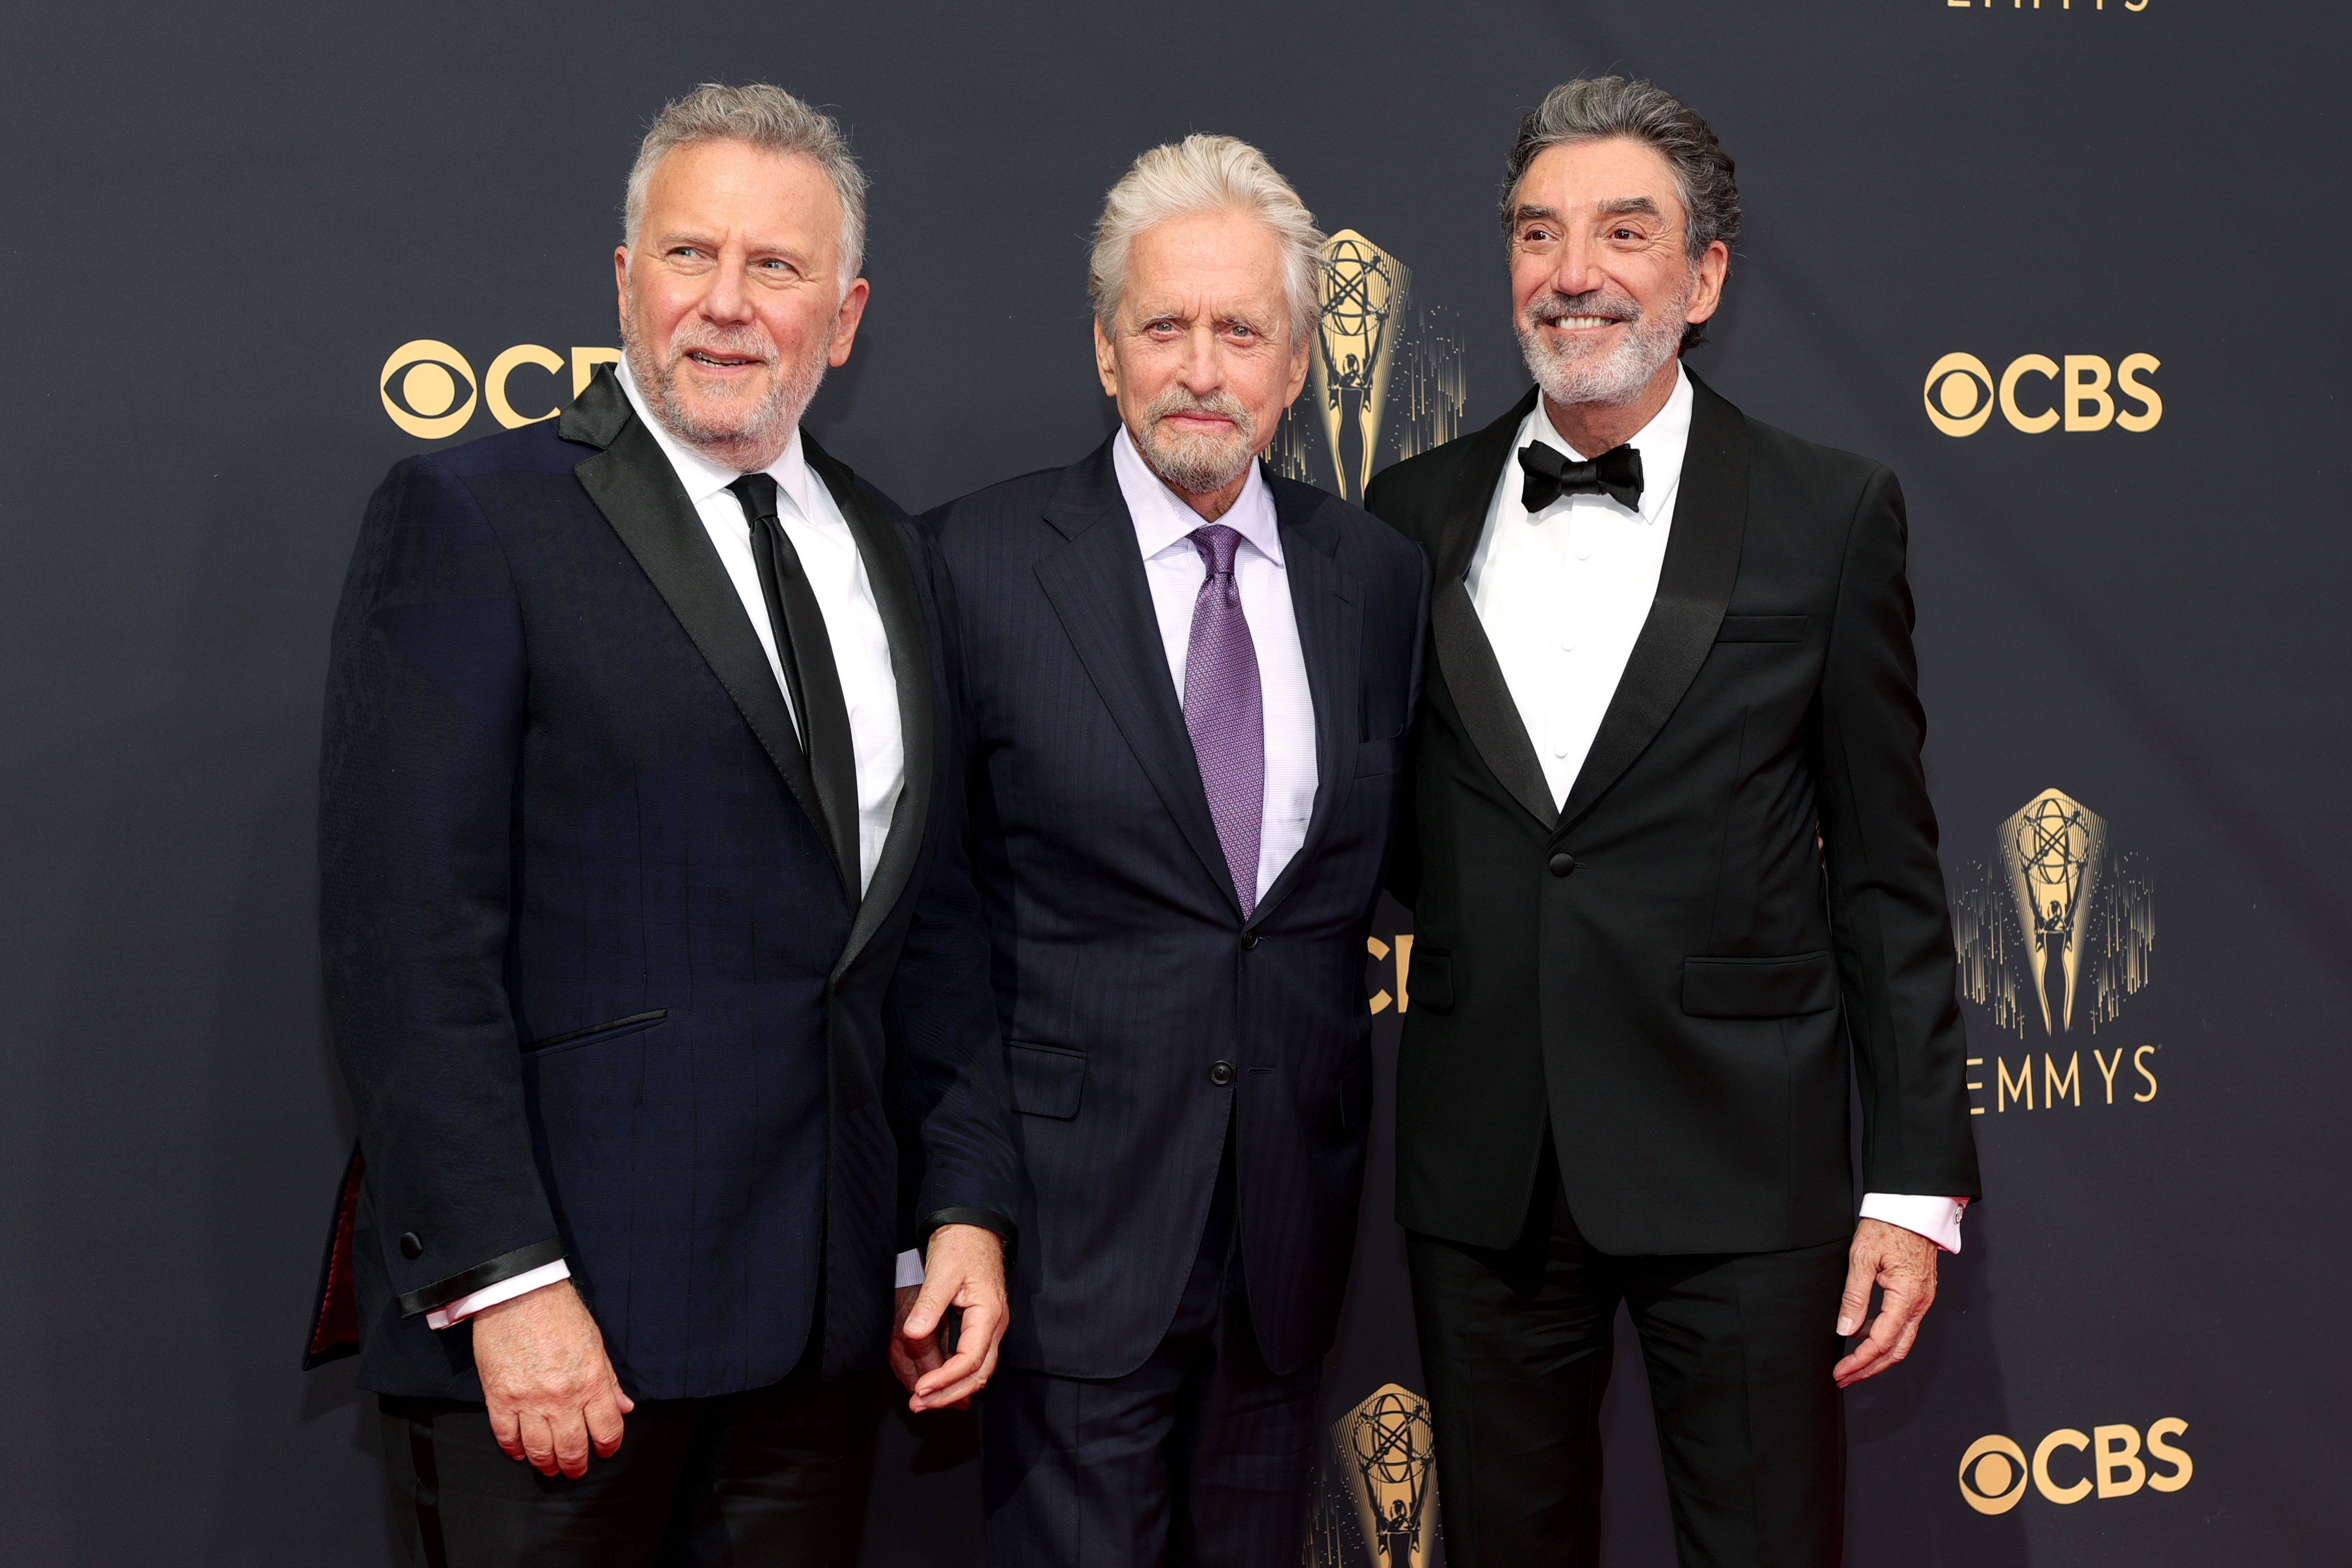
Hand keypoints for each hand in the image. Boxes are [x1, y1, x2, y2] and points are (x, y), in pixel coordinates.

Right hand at [470, 1280, 634, 1476]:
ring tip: (549, 1467)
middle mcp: (562, 1397)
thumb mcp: (596, 1344)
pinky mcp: (499, 1397)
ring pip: (539, 1449)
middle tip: (575, 1471)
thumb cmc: (560, 1314)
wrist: (519, 1293)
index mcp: (591, 1381)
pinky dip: (513, 1449)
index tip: (606, 1453)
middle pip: (572, 1447)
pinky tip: (520, 1453)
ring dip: (546, 1464)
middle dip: (576, 1465)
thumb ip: (609, 1381)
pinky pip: (506, 1436)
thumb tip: (624, 1409)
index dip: (609, 1447)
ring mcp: (529, 1400)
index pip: (606, 1429)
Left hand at [888, 1224, 1007, 1412]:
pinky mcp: (980, 1326)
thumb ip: (929, 1304)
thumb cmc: (961, 1246)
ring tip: (923, 1400)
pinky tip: (937, 1383)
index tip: (921, 1389)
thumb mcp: (942, 1271)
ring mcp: (990, 1327)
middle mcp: (994, 1326)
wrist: (973, 1228)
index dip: (945, 1379)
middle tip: (918, 1405)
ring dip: (951, 1389)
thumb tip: (913, 1334)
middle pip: (979, 1374)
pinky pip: (973, 1360)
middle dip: (949, 1395)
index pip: (970, 1360)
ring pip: (978, 1371)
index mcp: (989, 1314)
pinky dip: (955, 1376)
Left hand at [1833, 1218, 1938, 1387]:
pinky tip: (1863, 1338)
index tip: (1840, 1371)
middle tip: (1844, 1378)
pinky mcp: (1918, 1295)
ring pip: (1901, 1341)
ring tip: (1850, 1365)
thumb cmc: (1888, 1226)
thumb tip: (1846, 1329)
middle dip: (1869, 1369)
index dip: (1860, 1361)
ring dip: (1876, 1357)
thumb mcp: (1863, 1257)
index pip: (1882, 1341)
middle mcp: (1920, 1304)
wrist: (1912, 1207)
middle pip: (1896, 1351)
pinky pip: (1903, 1326)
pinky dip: (1884, 1339)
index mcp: (1907, 1296)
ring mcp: (1922, 1301)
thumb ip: (1854, 1296)